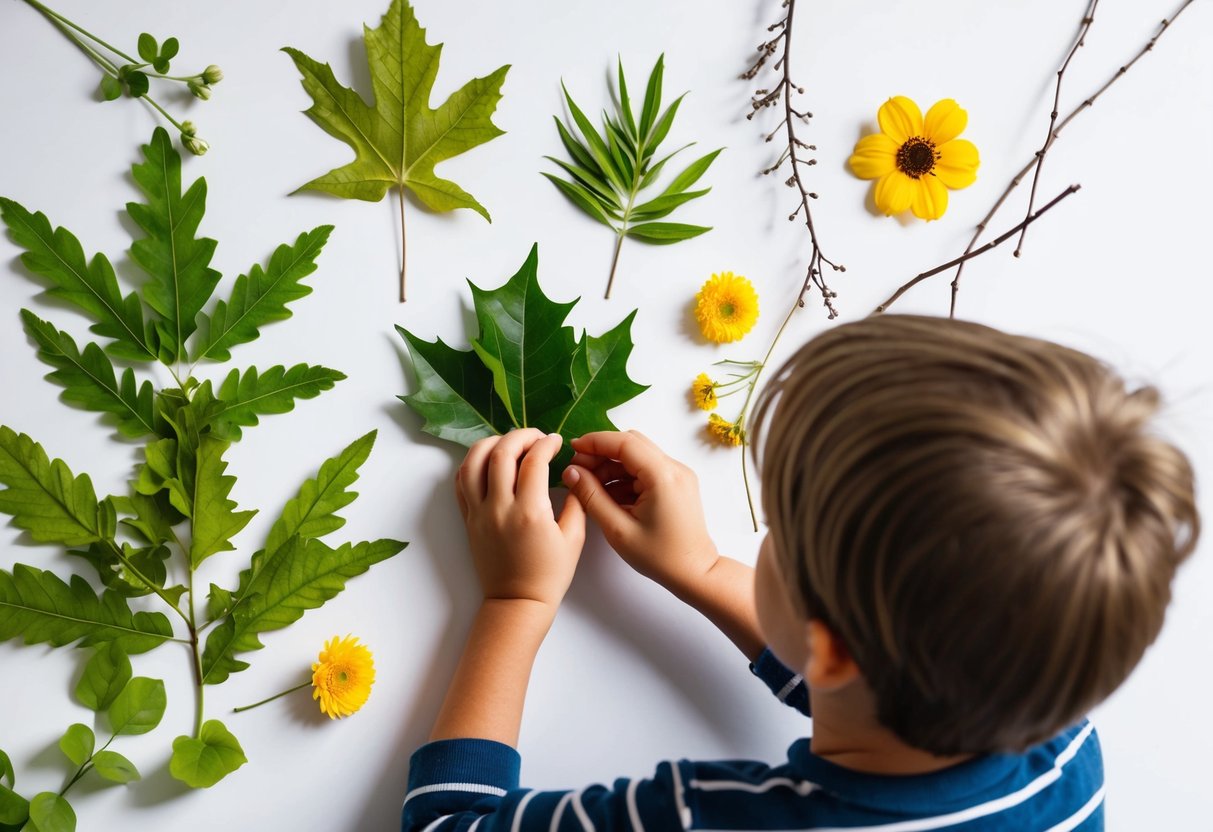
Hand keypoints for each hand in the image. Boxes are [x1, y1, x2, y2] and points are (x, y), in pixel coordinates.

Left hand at [456, 429, 585, 608]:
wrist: (517, 602)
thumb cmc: (549, 575)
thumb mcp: (574, 540)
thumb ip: (576, 502)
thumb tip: (572, 474)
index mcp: (529, 512)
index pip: (534, 461)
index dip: (546, 443)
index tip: (556, 441)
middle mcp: (500, 508)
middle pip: (501, 453)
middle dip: (520, 436)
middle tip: (536, 436)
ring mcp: (479, 513)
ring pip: (473, 463)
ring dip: (491, 443)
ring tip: (509, 442)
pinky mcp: (468, 520)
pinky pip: (460, 483)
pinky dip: (471, 464)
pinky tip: (488, 460)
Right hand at [561, 430, 718, 596]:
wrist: (695, 572)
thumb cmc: (660, 557)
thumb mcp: (618, 529)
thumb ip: (591, 496)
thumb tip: (571, 472)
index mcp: (663, 476)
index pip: (624, 443)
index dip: (595, 442)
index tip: (573, 448)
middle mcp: (674, 468)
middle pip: (631, 445)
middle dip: (602, 453)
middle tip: (577, 469)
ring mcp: (678, 475)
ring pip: (638, 456)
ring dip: (612, 466)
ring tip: (588, 486)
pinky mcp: (676, 484)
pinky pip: (646, 470)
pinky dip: (625, 477)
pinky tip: (607, 495)